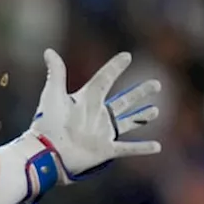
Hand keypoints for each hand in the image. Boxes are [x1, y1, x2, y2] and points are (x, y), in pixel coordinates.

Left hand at [30, 49, 160, 179]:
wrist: (46, 152)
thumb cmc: (48, 123)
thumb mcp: (52, 94)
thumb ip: (56, 73)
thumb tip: (49, 51)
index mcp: (87, 100)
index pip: (105, 79)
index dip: (115, 68)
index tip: (127, 56)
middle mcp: (97, 115)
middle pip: (123, 101)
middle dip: (140, 93)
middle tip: (156, 84)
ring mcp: (102, 133)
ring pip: (128, 122)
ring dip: (142, 117)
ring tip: (156, 110)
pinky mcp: (105, 150)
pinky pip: (128, 148)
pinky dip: (142, 148)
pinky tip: (157, 146)